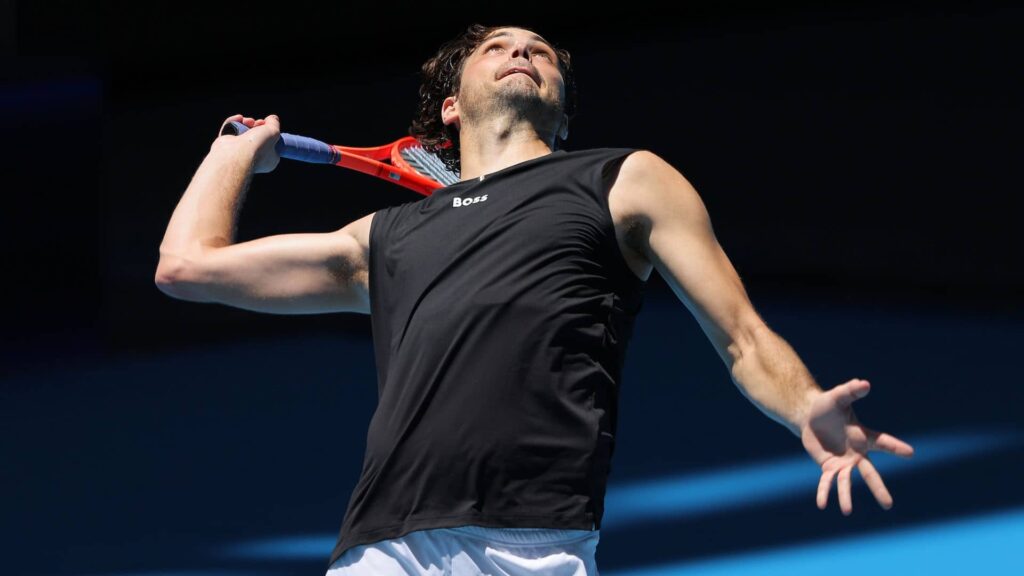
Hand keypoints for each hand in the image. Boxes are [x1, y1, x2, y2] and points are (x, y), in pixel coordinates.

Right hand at [215, 113, 280, 173]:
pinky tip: (238, 118)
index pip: (271, 145)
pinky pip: (230, 130)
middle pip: (256, 136)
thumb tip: (273, 118)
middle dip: (256, 125)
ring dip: (246, 122)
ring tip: (247, 121)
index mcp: (269, 160)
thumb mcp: (274, 132)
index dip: (269, 132)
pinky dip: (233, 122)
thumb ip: (274, 123)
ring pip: (243, 132)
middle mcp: (254, 157)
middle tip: (257, 122)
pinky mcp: (226, 146)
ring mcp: (239, 152)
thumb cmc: (258, 147)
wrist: (237, 154)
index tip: (268, 125)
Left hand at [800, 378, 914, 514]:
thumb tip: (863, 382)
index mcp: (862, 437)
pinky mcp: (827, 467)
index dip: (895, 447)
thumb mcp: (838, 396)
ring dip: (845, 496)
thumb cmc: (828, 405)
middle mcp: (855, 454)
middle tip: (888, 505)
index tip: (910, 453)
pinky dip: (824, 492)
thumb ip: (850, 391)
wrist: (809, 416)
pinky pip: (826, 482)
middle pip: (869, 474)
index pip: (882, 442)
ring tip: (847, 511)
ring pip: (846, 482)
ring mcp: (842, 463)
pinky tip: (822, 505)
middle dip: (878, 489)